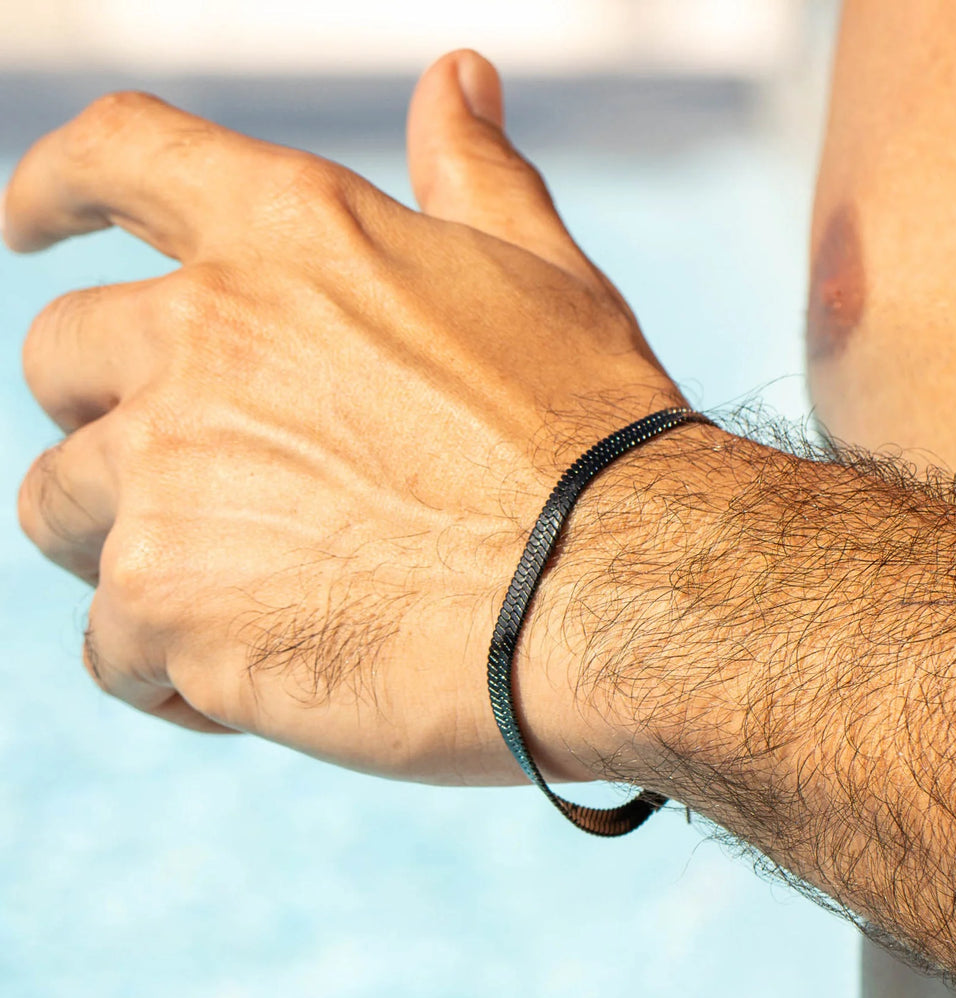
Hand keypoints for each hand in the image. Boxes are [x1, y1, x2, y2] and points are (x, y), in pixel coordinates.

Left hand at [5, 50, 686, 783]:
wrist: (619, 593)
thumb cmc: (595, 442)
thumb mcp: (542, 282)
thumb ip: (474, 178)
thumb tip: (459, 78)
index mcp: (290, 240)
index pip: (123, 159)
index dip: (57, 184)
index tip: (28, 221)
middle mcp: (201, 340)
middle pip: (63, 365)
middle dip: (110, 422)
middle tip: (200, 487)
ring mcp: (170, 477)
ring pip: (65, 512)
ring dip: (130, 550)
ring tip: (240, 597)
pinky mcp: (169, 610)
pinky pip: (114, 647)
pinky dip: (165, 669)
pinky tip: (253, 684)